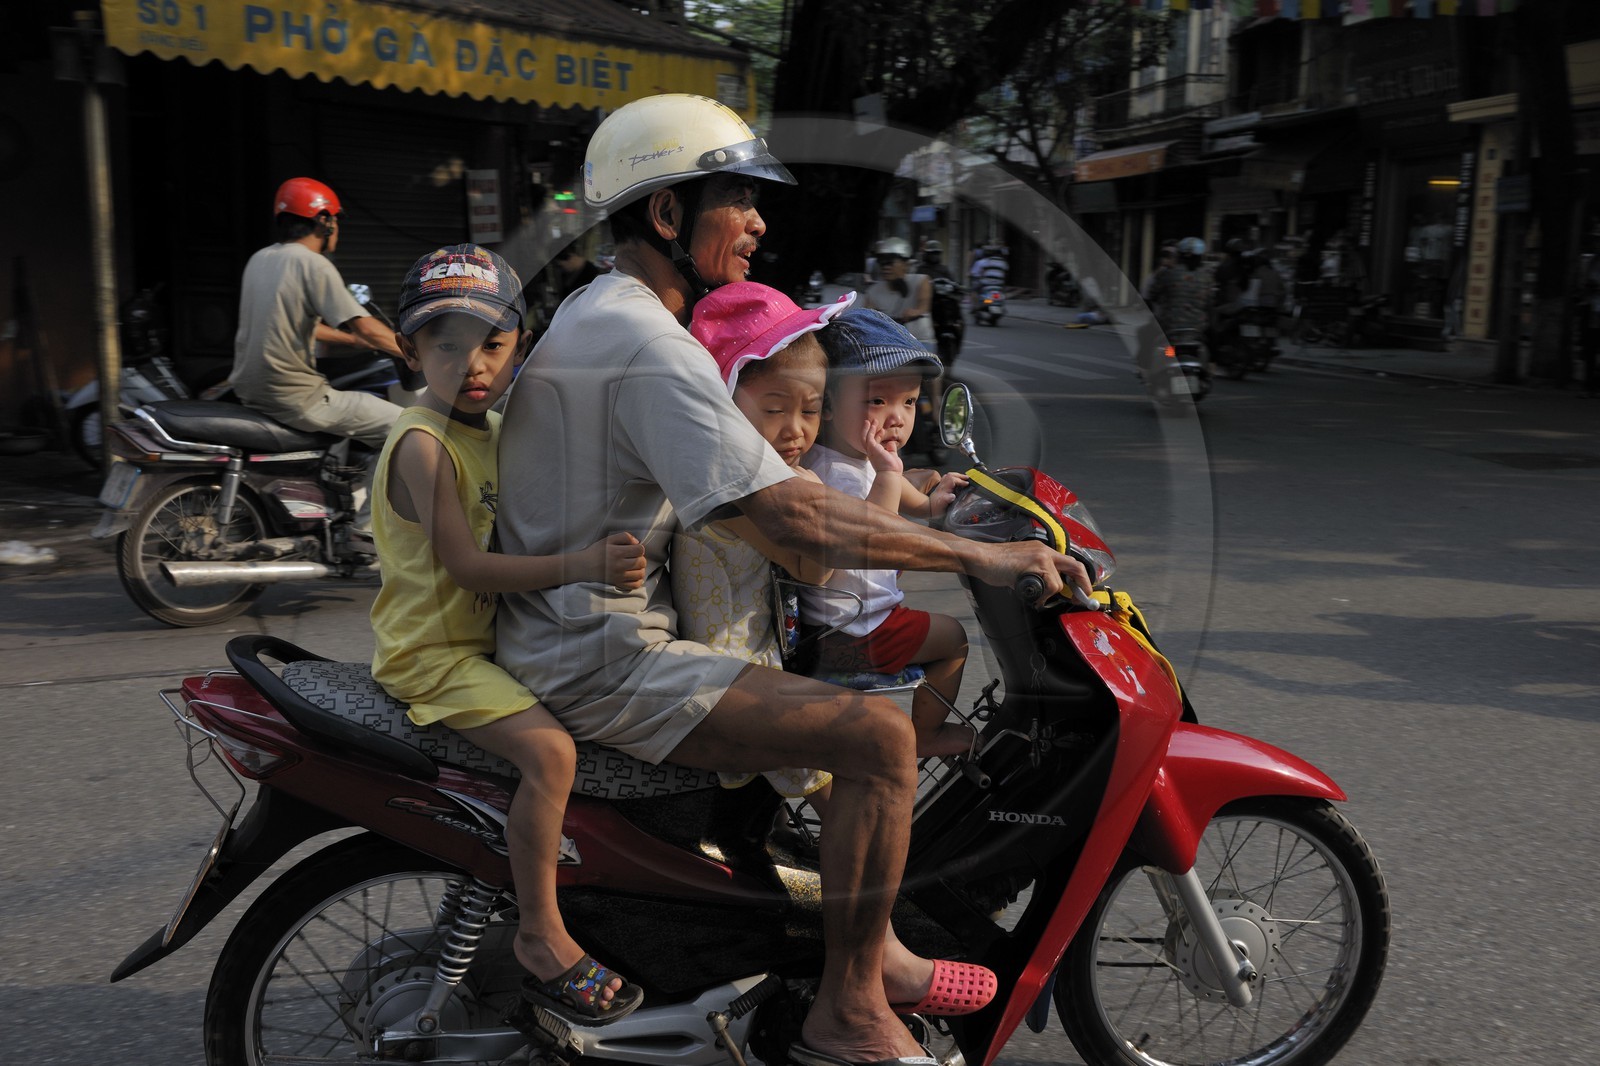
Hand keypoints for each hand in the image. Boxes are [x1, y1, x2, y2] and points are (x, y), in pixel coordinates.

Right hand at [587, 532, 644, 588]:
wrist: (584, 567)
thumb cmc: (596, 552)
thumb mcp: (608, 539)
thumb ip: (624, 537)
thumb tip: (637, 542)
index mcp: (617, 552)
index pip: (640, 550)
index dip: (639, 548)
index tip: (633, 549)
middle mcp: (619, 565)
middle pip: (642, 562)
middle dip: (641, 559)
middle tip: (634, 558)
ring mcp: (619, 576)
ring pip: (640, 574)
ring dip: (640, 569)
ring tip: (635, 567)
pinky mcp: (618, 584)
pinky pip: (635, 585)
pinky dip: (638, 581)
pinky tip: (634, 576)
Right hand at [859, 416, 902, 474]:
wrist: (890, 474)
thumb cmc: (892, 469)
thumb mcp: (893, 456)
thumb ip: (891, 449)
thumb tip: (891, 442)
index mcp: (877, 455)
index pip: (875, 444)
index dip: (878, 436)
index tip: (882, 430)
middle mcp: (872, 453)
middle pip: (867, 440)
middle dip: (869, 431)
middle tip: (871, 422)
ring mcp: (871, 451)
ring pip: (865, 438)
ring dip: (868, 429)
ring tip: (870, 421)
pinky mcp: (872, 448)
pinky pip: (869, 437)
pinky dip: (870, 430)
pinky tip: (872, 424)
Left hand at [927, 471, 969, 518]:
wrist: (928, 508)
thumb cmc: (936, 508)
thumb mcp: (942, 506)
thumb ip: (947, 500)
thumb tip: (953, 496)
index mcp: (944, 489)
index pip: (952, 480)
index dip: (960, 481)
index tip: (966, 484)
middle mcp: (942, 485)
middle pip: (950, 475)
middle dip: (959, 476)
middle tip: (967, 478)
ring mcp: (941, 485)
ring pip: (948, 476)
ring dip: (956, 475)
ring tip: (963, 477)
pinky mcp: (941, 486)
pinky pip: (947, 478)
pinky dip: (953, 477)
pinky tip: (956, 480)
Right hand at [970, 540, 1089, 601]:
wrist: (982, 557)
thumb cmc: (995, 563)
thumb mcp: (1021, 565)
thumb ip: (1036, 573)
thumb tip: (1045, 589)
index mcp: (1042, 550)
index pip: (1068, 562)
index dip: (1078, 577)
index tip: (1081, 589)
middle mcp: (1045, 550)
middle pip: (1075, 566)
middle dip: (1083, 584)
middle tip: (1083, 597)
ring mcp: (1041, 556)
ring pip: (1057, 583)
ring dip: (1048, 594)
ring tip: (1032, 594)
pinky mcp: (1036, 564)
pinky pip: (1048, 586)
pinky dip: (1041, 595)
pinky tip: (1027, 591)